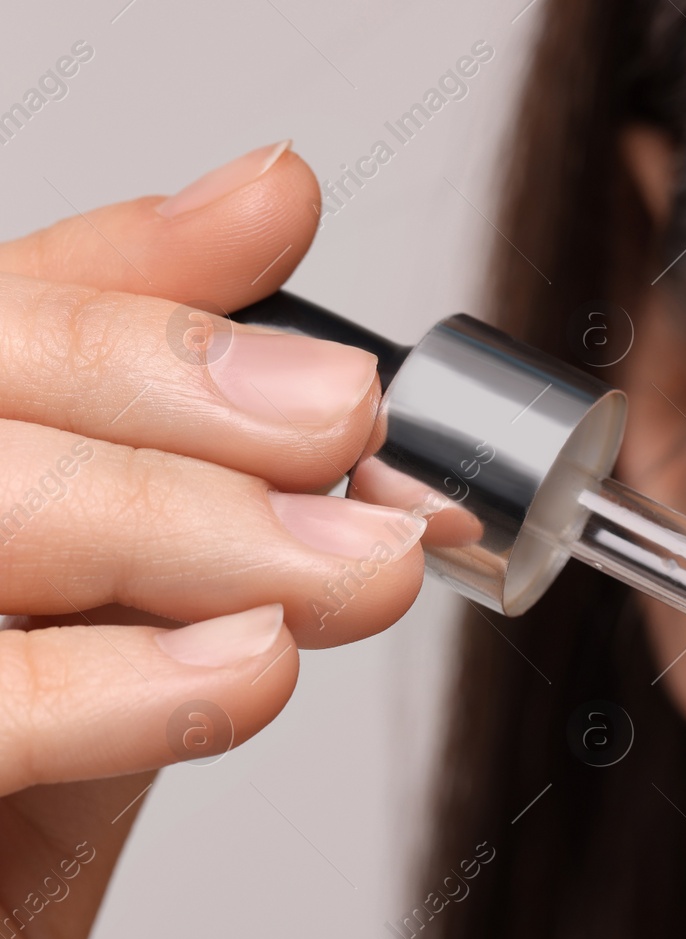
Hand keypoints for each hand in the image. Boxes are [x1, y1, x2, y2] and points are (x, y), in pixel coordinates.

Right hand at [0, 141, 424, 938]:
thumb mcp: (110, 650)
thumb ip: (180, 501)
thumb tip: (309, 363)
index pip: (2, 314)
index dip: (134, 263)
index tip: (276, 218)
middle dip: (186, 385)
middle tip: (352, 426)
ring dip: (194, 518)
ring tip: (357, 568)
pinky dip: (124, 679)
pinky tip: (248, 669)